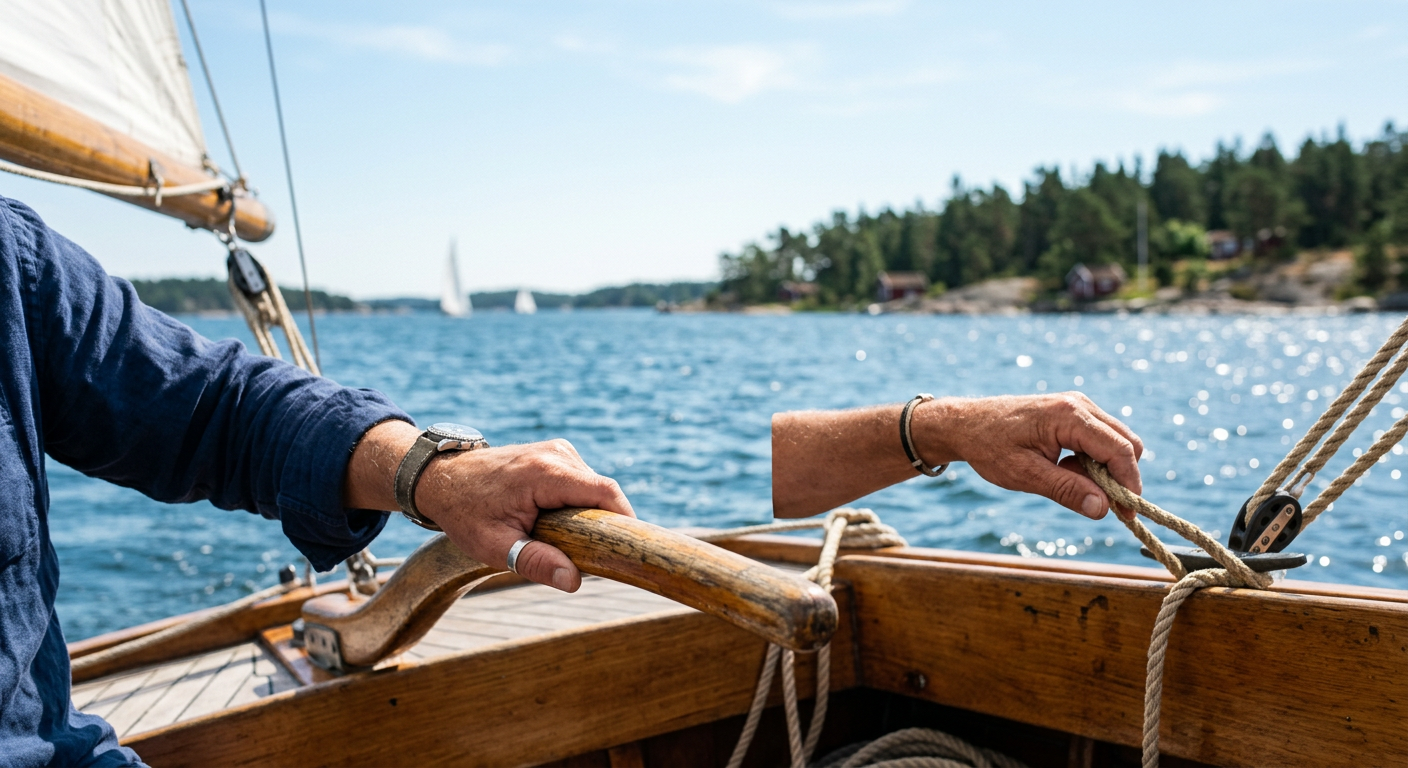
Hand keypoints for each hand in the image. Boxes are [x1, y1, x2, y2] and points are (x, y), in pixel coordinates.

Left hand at [415, 440, 634, 591]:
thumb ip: (535, 562)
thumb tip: (575, 581)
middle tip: (594, 557)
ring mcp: (558, 449)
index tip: (632, 549)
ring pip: (594, 487)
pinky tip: (560, 522)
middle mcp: (558, 453)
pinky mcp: (556, 453)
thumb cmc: (465, 512)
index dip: (626, 520)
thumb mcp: (495, 546)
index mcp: (546, 473)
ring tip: (568, 540)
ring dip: (591, 515)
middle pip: (603, 491)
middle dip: (605, 524)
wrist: (440, 478)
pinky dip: (579, 503)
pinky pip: (582, 481)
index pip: (606, 492)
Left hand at [917, 393, 1142, 519]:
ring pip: (1116, 441)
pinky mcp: (1073, 412)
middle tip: (1096, 502)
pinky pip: (1100, 438)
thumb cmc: (989, 447)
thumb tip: (1103, 509)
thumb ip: (1066, 490)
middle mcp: (1080, 404)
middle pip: (1127, 443)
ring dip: (1104, 469)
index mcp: (1070, 416)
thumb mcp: (1025, 475)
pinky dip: (1092, 460)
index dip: (1129, 484)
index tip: (1127, 515)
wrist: (964, 424)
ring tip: (1065, 478)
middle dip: (1120, 477)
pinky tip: (1063, 468)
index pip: (1120, 450)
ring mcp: (1078, 405)